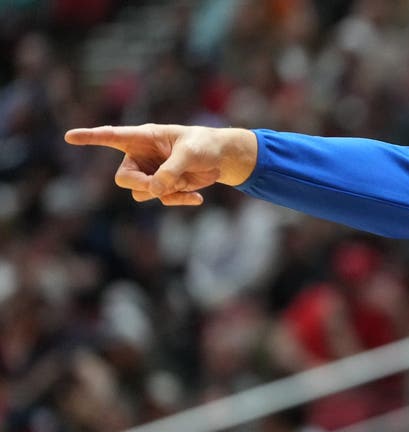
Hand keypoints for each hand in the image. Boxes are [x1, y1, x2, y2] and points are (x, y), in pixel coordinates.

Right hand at [64, 124, 257, 205]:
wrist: (220, 159)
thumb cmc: (203, 146)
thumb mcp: (190, 154)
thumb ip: (171, 170)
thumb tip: (154, 191)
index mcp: (143, 137)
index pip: (111, 136)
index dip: (90, 137)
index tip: (70, 136)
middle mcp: (140, 156)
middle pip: (124, 178)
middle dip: (141, 185)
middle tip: (159, 185)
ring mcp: (150, 173)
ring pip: (142, 193)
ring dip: (163, 192)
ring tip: (185, 181)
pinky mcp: (162, 187)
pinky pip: (161, 200)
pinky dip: (179, 200)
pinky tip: (197, 197)